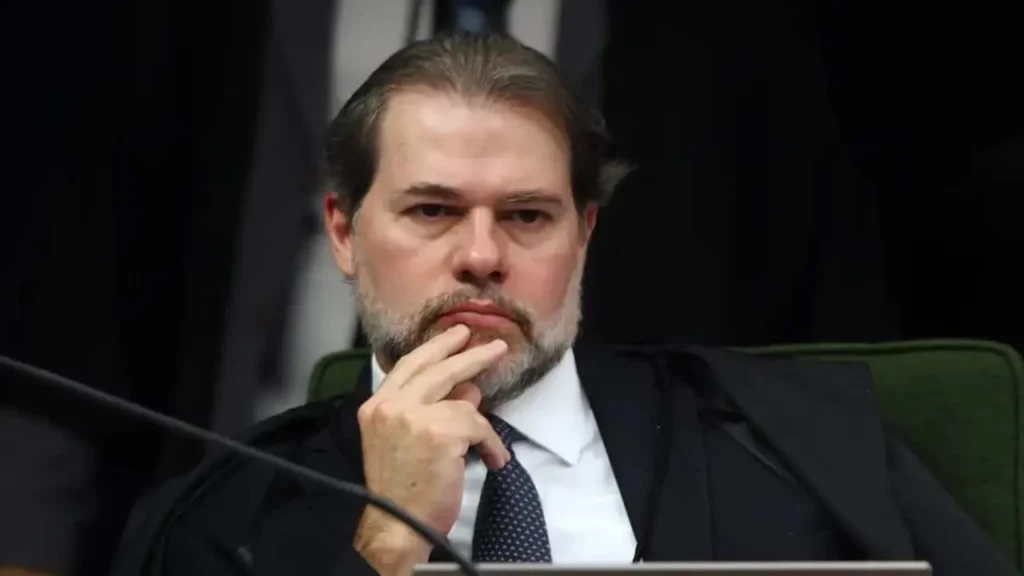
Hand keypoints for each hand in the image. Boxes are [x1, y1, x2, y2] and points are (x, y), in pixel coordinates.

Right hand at [353, 325, 510, 574]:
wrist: (396, 524)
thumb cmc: (400, 489)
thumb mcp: (402, 440)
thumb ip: (427, 410)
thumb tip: (466, 390)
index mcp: (376, 406)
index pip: (409, 366)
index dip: (435, 348)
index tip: (456, 336)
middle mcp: (391, 406)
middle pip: (437, 368)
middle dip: (469, 354)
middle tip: (494, 346)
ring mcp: (415, 417)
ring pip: (463, 398)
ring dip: (482, 418)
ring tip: (491, 436)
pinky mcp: (442, 433)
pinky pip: (479, 427)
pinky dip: (492, 444)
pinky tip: (494, 459)